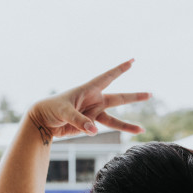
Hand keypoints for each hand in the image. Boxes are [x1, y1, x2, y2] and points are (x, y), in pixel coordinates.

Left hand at [29, 59, 150, 141]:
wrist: (42, 121)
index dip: (120, 69)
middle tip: (151, 94)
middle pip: (119, 98)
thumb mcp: (64, 112)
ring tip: (142, 130)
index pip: (108, 77)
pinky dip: (96, 132)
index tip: (132, 61)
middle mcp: (94, 100)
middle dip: (135, 96)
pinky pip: (99, 129)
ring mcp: (92, 113)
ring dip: (127, 125)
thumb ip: (79, 121)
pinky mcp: (88, 125)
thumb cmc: (50, 109)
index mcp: (88, 90)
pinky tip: (88, 131)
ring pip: (114, 120)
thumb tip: (94, 131)